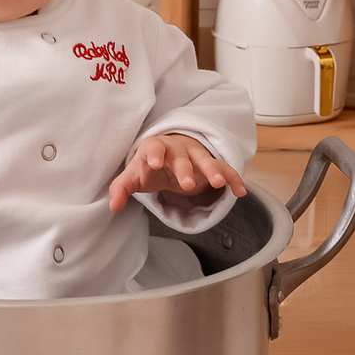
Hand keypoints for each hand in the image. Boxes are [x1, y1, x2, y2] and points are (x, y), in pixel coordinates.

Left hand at [108, 133, 247, 212]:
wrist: (170, 151)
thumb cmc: (149, 164)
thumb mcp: (134, 175)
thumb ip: (121, 188)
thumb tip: (113, 207)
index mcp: (155, 148)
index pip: (153, 147)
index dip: (154, 154)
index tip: (155, 163)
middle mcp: (177, 149)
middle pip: (181, 157)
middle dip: (184, 169)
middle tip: (187, 184)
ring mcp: (196, 155)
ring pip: (205, 160)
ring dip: (212, 170)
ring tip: (219, 183)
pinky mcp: (210, 163)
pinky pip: (224, 169)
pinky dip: (233, 178)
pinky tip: (240, 191)